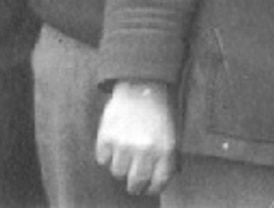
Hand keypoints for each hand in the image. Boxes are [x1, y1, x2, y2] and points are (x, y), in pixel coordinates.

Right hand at [94, 80, 177, 195]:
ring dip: (120, 167)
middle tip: (132, 183)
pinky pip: (103, 159)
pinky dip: (107, 155)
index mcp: (164, 149)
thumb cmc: (158, 110)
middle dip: (134, 185)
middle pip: (135, 182)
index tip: (148, 188)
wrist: (141, 84)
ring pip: (117, 172)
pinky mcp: (106, 138)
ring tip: (124, 155)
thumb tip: (158, 180)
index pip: (157, 182)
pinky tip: (114, 144)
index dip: (152, 188)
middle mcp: (144, 150)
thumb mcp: (171, 133)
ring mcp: (124, 145)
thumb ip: (166, 157)